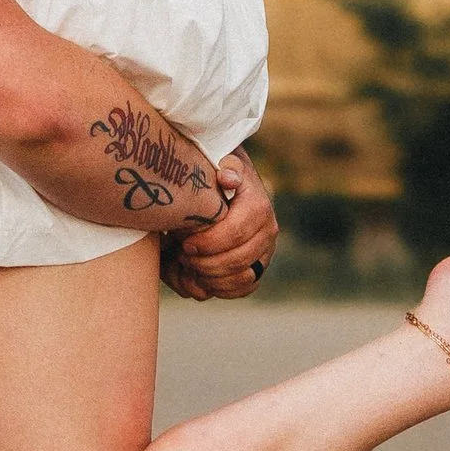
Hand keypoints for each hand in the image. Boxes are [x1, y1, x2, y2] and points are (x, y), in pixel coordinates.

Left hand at [161, 148, 276, 300]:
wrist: (218, 183)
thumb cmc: (211, 172)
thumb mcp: (215, 161)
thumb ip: (223, 167)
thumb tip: (228, 178)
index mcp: (258, 205)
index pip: (237, 232)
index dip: (209, 242)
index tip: (184, 242)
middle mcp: (268, 230)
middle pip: (238, 260)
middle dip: (205, 263)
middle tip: (182, 255)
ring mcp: (265, 251)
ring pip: (241, 279)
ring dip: (209, 278)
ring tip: (187, 265)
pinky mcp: (257, 267)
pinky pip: (243, 289)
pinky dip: (217, 289)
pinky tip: (197, 277)